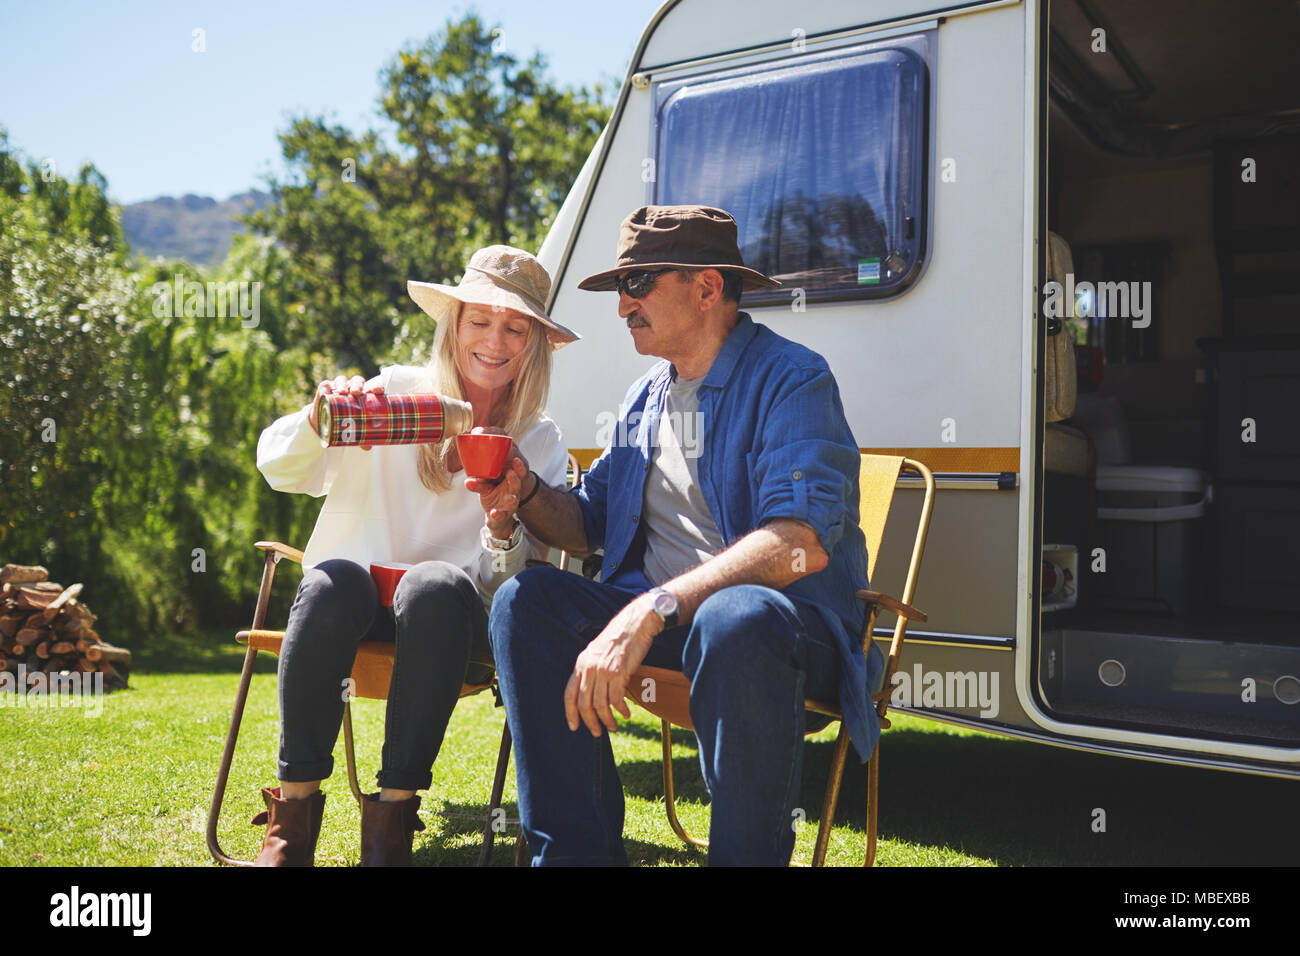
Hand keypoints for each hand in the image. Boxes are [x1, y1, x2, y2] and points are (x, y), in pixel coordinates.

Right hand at [307, 374, 383, 449]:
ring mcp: (337, 387)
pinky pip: (325, 385)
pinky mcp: (324, 389)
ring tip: (343, 392)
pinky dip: (327, 387)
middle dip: (358, 384)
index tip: (378, 391)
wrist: (323, 423)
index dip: (376, 387)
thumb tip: (368, 447)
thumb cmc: (343, 422)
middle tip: (357, 393)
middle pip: (357, 381)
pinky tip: (328, 391)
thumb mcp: (353, 429)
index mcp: (363, 395)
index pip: (372, 387)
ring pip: (342, 380)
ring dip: (343, 384)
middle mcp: (351, 388)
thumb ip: (361, 436)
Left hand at [465, 436, 531, 538]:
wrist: (495, 518)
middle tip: (510, 472)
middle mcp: (512, 494)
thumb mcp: (485, 488)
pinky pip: (501, 515)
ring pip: (513, 501)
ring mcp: (509, 506)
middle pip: (517, 485)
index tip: (516, 460)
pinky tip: (494, 513)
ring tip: (509, 497)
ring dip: (511, 498)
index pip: (517, 473)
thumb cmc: (493, 497)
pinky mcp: (503, 516)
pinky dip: (498, 514)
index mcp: (510, 484)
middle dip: (515, 479)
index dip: (518, 467)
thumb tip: (467, 480)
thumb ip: (478, 483)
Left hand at [564, 596, 661, 736]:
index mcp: (581, 663)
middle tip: (597, 733)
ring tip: (613, 727)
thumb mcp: (599, 652)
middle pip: (584, 703)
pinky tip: (626, 714)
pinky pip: (616, 698)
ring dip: (606, 720)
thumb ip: (593, 670)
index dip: (570, 713)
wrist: (636, 623)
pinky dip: (620, 710)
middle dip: (590, 722)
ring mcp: (603, 670)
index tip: (574, 726)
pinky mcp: (619, 672)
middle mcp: (589, 667)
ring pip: (600, 704)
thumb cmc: (620, 638)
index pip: (569, 694)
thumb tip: (594, 693)